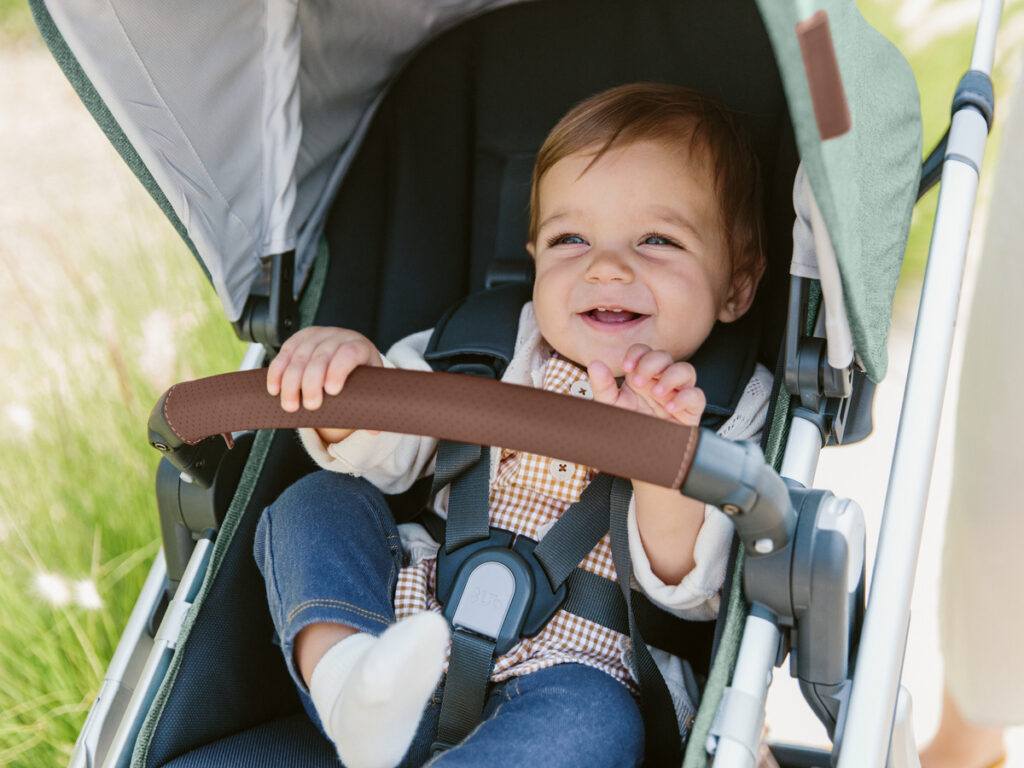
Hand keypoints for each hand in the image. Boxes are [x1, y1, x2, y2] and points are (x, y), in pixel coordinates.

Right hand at [266, 326, 381, 427]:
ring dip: (291, 383)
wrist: (347, 349)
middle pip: (321, 357)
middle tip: (311, 406)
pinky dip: (277, 373)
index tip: (332, 391)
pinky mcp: (297, 339)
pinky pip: (284, 355)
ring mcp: (315, 336)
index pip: (349, 353)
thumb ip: (370, 404)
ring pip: (299, 357)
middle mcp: (336, 337)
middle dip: (312, 383)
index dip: (339, 370)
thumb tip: (373, 432)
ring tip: (291, 406)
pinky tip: (274, 389)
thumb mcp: (368, 383)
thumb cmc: (358, 370)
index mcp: (358, 346)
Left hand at [587, 344, 704, 426]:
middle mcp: (660, 383)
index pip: (644, 352)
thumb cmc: (627, 430)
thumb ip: (603, 386)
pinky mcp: (690, 412)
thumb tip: (595, 364)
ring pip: (686, 371)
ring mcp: (676, 396)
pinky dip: (684, 398)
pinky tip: (669, 408)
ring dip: (671, 377)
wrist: (638, 458)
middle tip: (639, 382)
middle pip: (665, 357)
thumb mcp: (611, 407)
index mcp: (641, 378)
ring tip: (656, 393)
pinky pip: (697, 396)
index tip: (626, 366)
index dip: (638, 353)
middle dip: (652, 364)